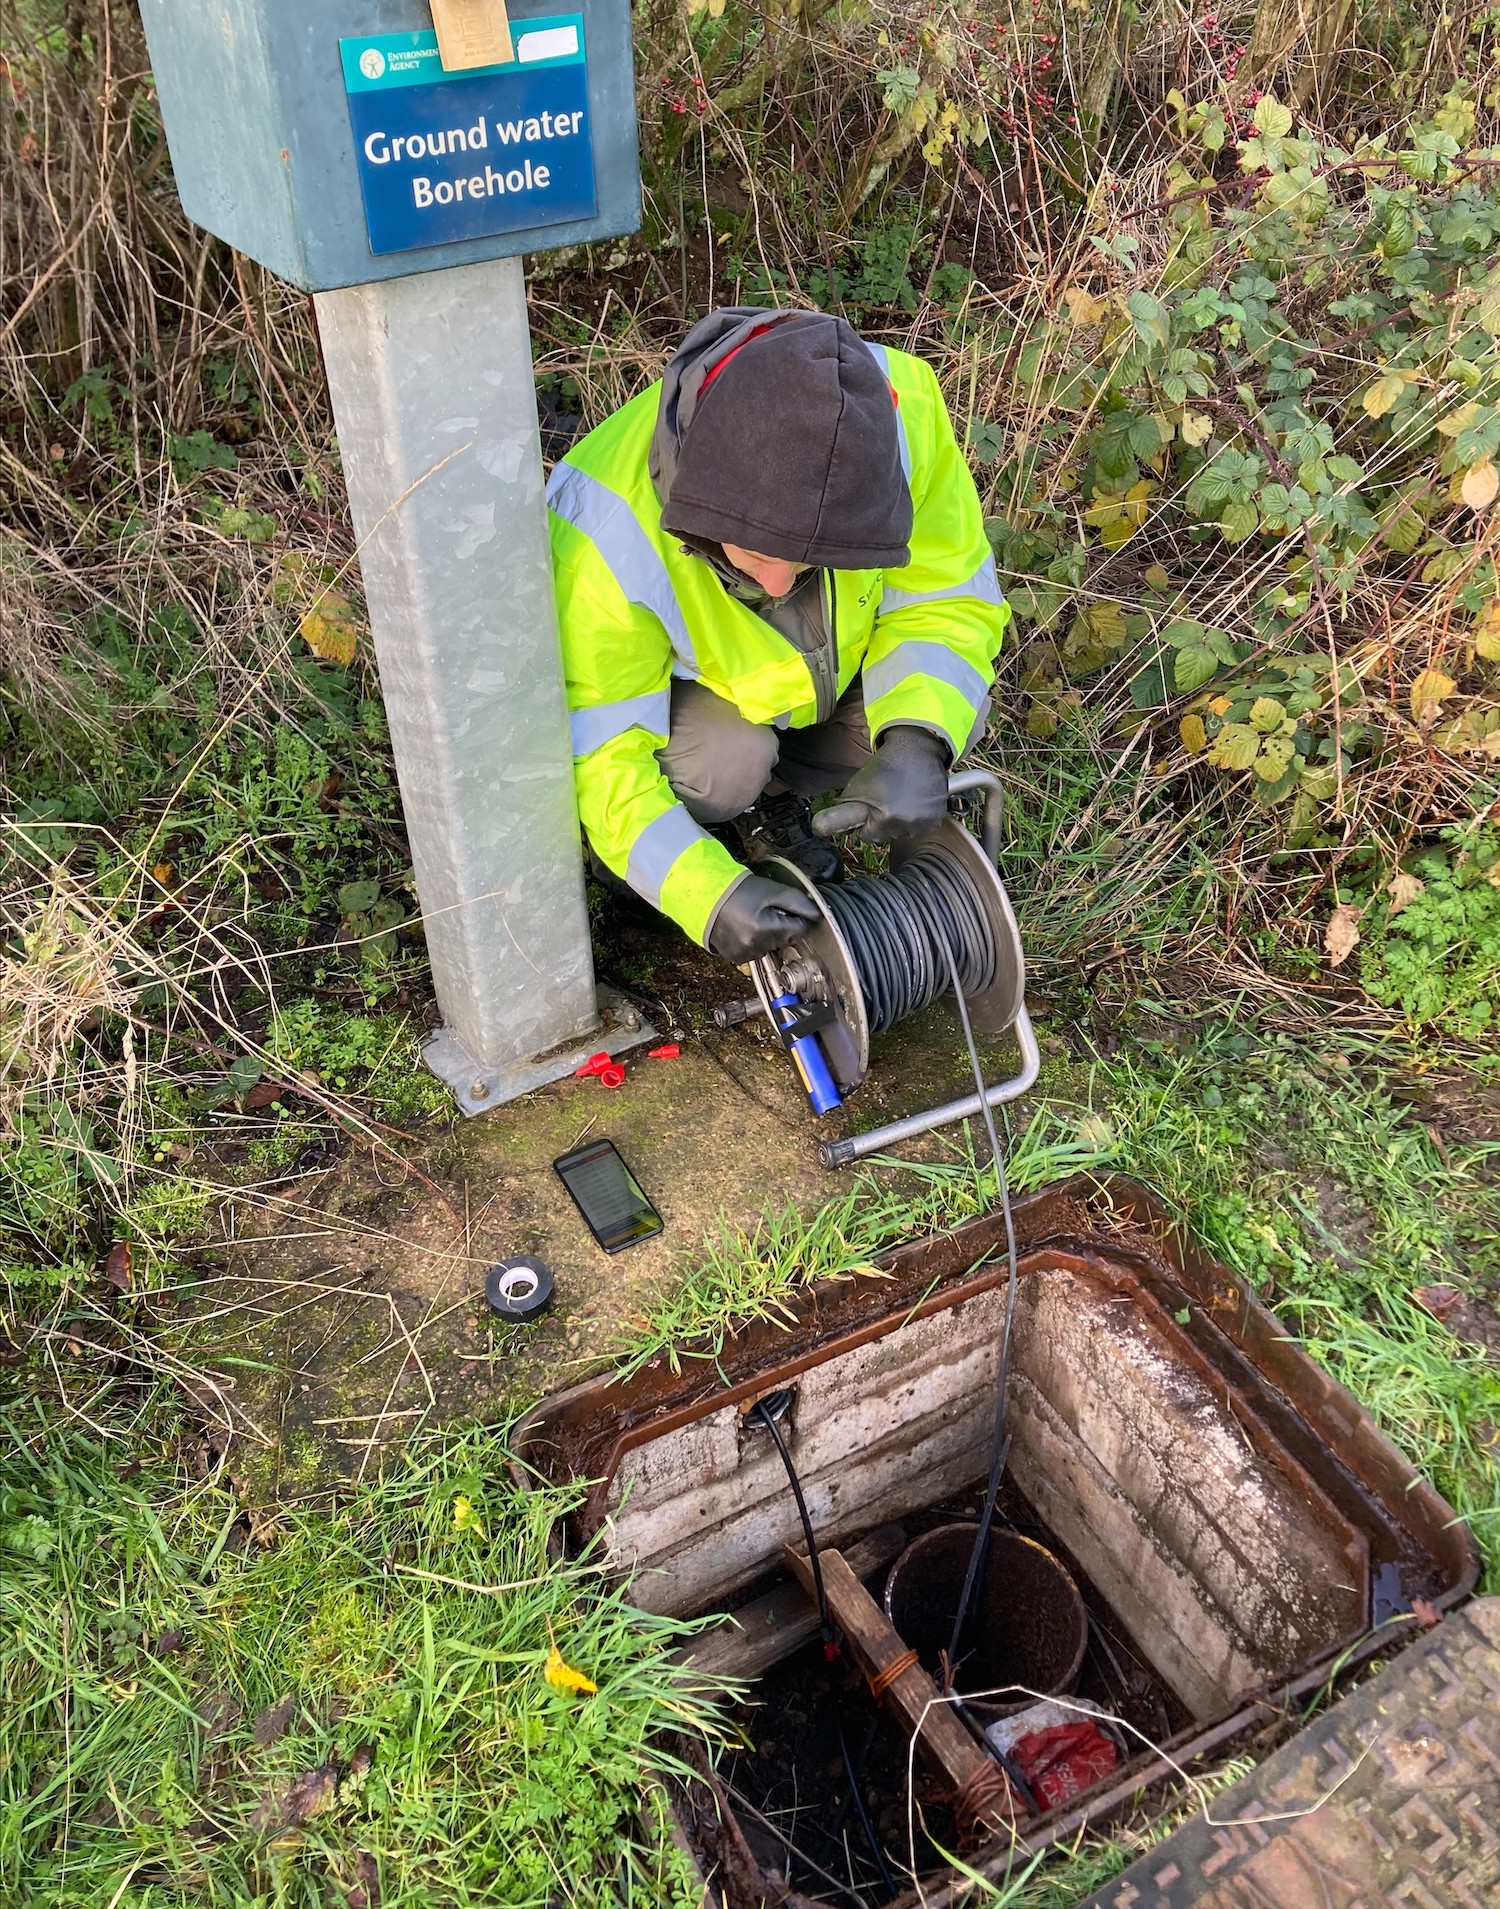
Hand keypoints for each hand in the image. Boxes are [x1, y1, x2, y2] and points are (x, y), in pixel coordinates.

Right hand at [706, 873, 820, 963]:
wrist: (705, 895)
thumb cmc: (738, 890)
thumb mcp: (772, 890)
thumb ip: (798, 902)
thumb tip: (818, 914)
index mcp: (766, 929)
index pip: (800, 930)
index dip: (796, 917)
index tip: (785, 908)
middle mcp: (756, 946)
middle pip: (786, 940)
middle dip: (782, 925)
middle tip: (765, 910)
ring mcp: (745, 954)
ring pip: (772, 947)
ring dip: (769, 935)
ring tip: (753, 918)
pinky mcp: (736, 958)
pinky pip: (755, 952)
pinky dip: (755, 942)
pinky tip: (745, 928)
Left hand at [812, 726, 950, 845]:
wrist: (916, 750)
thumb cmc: (883, 767)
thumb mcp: (855, 787)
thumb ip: (841, 813)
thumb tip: (822, 828)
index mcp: (886, 817)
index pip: (866, 836)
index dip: (865, 822)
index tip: (869, 808)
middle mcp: (907, 823)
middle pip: (885, 836)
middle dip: (883, 821)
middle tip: (886, 798)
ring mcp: (925, 822)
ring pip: (902, 833)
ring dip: (900, 821)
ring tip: (901, 797)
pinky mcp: (937, 819)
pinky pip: (919, 828)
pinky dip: (916, 818)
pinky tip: (914, 800)